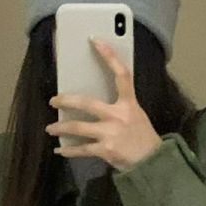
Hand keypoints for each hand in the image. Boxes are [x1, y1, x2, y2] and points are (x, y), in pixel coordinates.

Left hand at [46, 37, 161, 170]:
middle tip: (54, 101)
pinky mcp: (105, 150)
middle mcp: (118, 116)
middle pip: (86, 102)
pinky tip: (60, 151)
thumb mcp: (137, 116)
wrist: (154, 164)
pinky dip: (69, 151)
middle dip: (66, 101)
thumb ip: (120, 108)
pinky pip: (82, 149)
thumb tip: (95, 104)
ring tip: (51, 129)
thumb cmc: (144, 139)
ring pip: (78, 127)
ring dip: (61, 128)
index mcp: (129, 104)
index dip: (109, 56)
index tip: (95, 41)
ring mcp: (110, 133)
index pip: (121, 75)